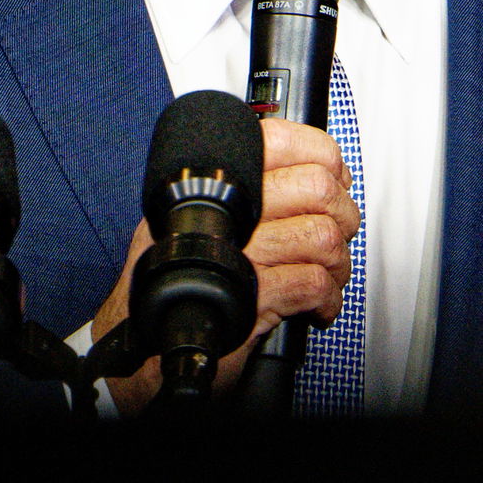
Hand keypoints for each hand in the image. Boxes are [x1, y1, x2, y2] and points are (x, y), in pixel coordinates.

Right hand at [88, 117, 356, 412]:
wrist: (139, 343)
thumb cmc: (173, 278)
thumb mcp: (195, 216)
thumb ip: (245, 189)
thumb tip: (318, 169)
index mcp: (209, 181)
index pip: (282, 140)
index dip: (324, 157)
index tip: (335, 178)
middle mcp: (223, 211)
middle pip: (315, 187)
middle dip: (342, 214)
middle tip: (337, 232)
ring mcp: (237, 254)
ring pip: (321, 236)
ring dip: (337, 262)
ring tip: (327, 275)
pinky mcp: (250, 299)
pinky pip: (313, 283)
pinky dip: (327, 298)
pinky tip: (315, 307)